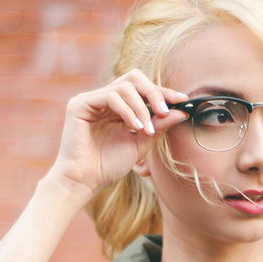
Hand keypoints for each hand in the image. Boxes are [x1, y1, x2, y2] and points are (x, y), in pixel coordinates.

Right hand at [47, 70, 188, 196]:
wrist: (84, 182)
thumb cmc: (108, 167)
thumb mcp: (140, 144)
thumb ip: (159, 127)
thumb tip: (181, 111)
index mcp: (117, 107)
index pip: (141, 89)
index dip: (162, 93)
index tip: (182, 101)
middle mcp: (103, 99)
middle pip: (134, 79)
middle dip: (154, 92)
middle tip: (165, 111)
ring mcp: (91, 100)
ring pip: (124, 86)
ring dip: (142, 108)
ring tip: (147, 130)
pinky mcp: (80, 104)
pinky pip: (110, 96)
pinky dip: (128, 111)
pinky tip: (135, 128)